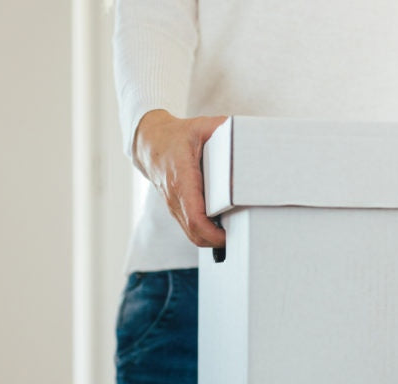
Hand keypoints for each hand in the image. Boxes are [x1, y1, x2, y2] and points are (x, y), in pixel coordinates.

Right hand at [133, 109, 227, 248]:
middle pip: (194, 233)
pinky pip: (189, 228)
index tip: (230, 234)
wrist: (150, 143)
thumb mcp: (201, 127)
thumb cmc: (176, 136)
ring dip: (211, 240)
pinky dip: (205, 233)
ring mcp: (173, 205)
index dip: (213, 233)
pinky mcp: (176, 209)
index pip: (195, 217)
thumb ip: (223, 129)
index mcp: (182, 178)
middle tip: (238, 237)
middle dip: (216, 241)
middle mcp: (175, 197)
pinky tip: (220, 228)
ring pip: (191, 234)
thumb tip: (247, 133)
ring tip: (232, 235)